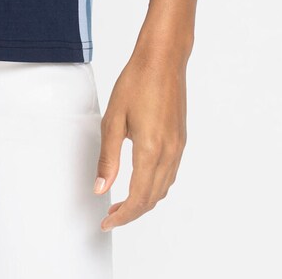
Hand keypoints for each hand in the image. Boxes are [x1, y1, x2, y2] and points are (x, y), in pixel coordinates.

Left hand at [93, 47, 187, 230]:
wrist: (163, 59)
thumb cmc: (137, 82)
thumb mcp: (113, 119)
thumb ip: (108, 157)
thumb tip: (101, 188)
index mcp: (150, 150)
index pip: (138, 198)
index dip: (122, 216)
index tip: (107, 222)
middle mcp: (169, 153)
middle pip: (152, 198)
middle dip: (132, 212)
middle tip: (110, 215)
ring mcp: (178, 147)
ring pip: (163, 188)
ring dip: (144, 201)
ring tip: (122, 201)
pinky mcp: (181, 139)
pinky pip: (170, 173)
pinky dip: (155, 186)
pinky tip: (141, 180)